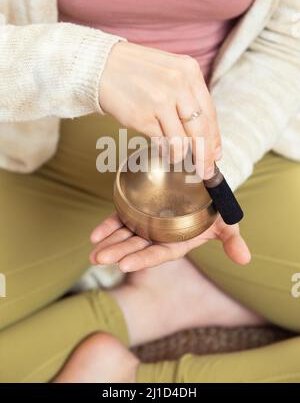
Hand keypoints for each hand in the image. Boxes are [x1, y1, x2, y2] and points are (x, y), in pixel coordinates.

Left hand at [89, 212, 250, 271]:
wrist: (201, 187)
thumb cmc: (214, 208)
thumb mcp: (226, 223)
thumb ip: (232, 240)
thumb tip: (245, 259)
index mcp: (176, 243)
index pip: (157, 254)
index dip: (142, 259)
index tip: (124, 265)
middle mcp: (158, 237)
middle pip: (136, 247)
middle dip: (117, 252)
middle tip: (98, 258)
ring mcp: (146, 225)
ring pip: (125, 235)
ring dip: (108, 242)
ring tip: (92, 251)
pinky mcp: (137, 211)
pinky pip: (120, 219)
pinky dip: (108, 226)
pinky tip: (94, 234)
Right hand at [100, 42, 221, 178]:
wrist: (100, 66)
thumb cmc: (136, 71)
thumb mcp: (170, 71)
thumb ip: (187, 96)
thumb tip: (203, 133)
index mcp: (189, 71)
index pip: (209, 113)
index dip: (214, 138)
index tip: (215, 155)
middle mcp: (178, 85)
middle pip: (201, 130)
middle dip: (205, 155)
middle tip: (206, 171)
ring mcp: (160, 102)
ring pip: (182, 142)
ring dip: (181, 156)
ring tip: (177, 157)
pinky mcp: (143, 117)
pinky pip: (162, 143)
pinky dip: (165, 151)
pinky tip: (163, 150)